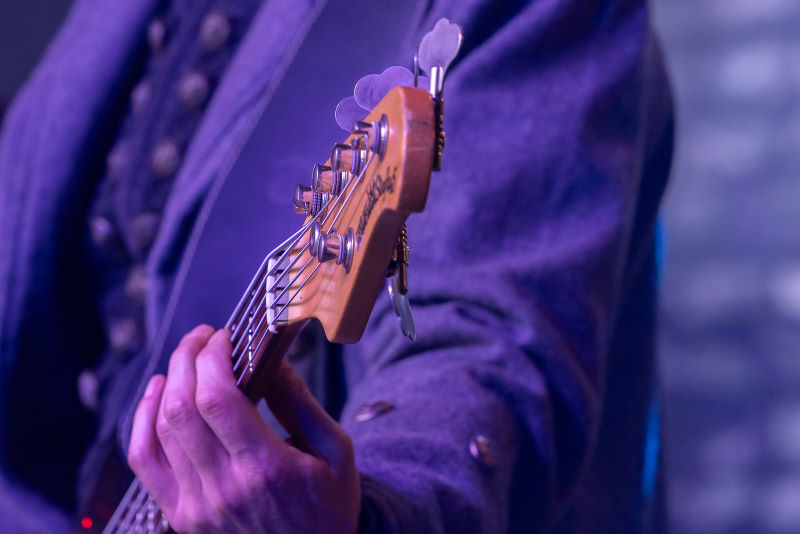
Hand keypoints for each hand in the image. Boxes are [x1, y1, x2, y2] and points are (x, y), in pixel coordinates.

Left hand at [128, 325, 359, 532]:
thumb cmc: (327, 510)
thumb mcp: (336, 453)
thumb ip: (302, 403)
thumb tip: (272, 359)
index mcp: (266, 469)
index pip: (218, 398)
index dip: (213, 357)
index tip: (224, 336)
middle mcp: (224, 488)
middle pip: (182, 407)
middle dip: (188, 358)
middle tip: (204, 337)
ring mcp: (196, 505)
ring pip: (159, 429)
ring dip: (167, 382)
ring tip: (185, 359)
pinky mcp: (181, 515)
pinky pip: (144, 460)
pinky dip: (141, 420)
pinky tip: (156, 394)